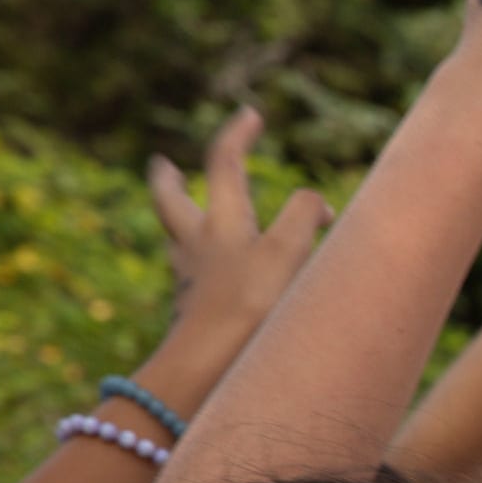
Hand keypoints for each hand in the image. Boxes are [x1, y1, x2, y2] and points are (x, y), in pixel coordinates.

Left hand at [149, 109, 328, 363]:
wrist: (207, 368)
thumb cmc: (250, 307)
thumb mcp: (290, 253)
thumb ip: (306, 217)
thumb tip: (318, 205)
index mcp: (220, 223)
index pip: (224, 162)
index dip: (237, 134)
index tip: (250, 114)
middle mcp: (196, 247)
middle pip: (171, 201)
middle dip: (170, 179)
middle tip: (163, 164)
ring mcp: (189, 282)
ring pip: (177, 241)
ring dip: (180, 224)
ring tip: (186, 221)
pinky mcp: (192, 317)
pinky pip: (191, 281)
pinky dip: (199, 271)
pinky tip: (208, 284)